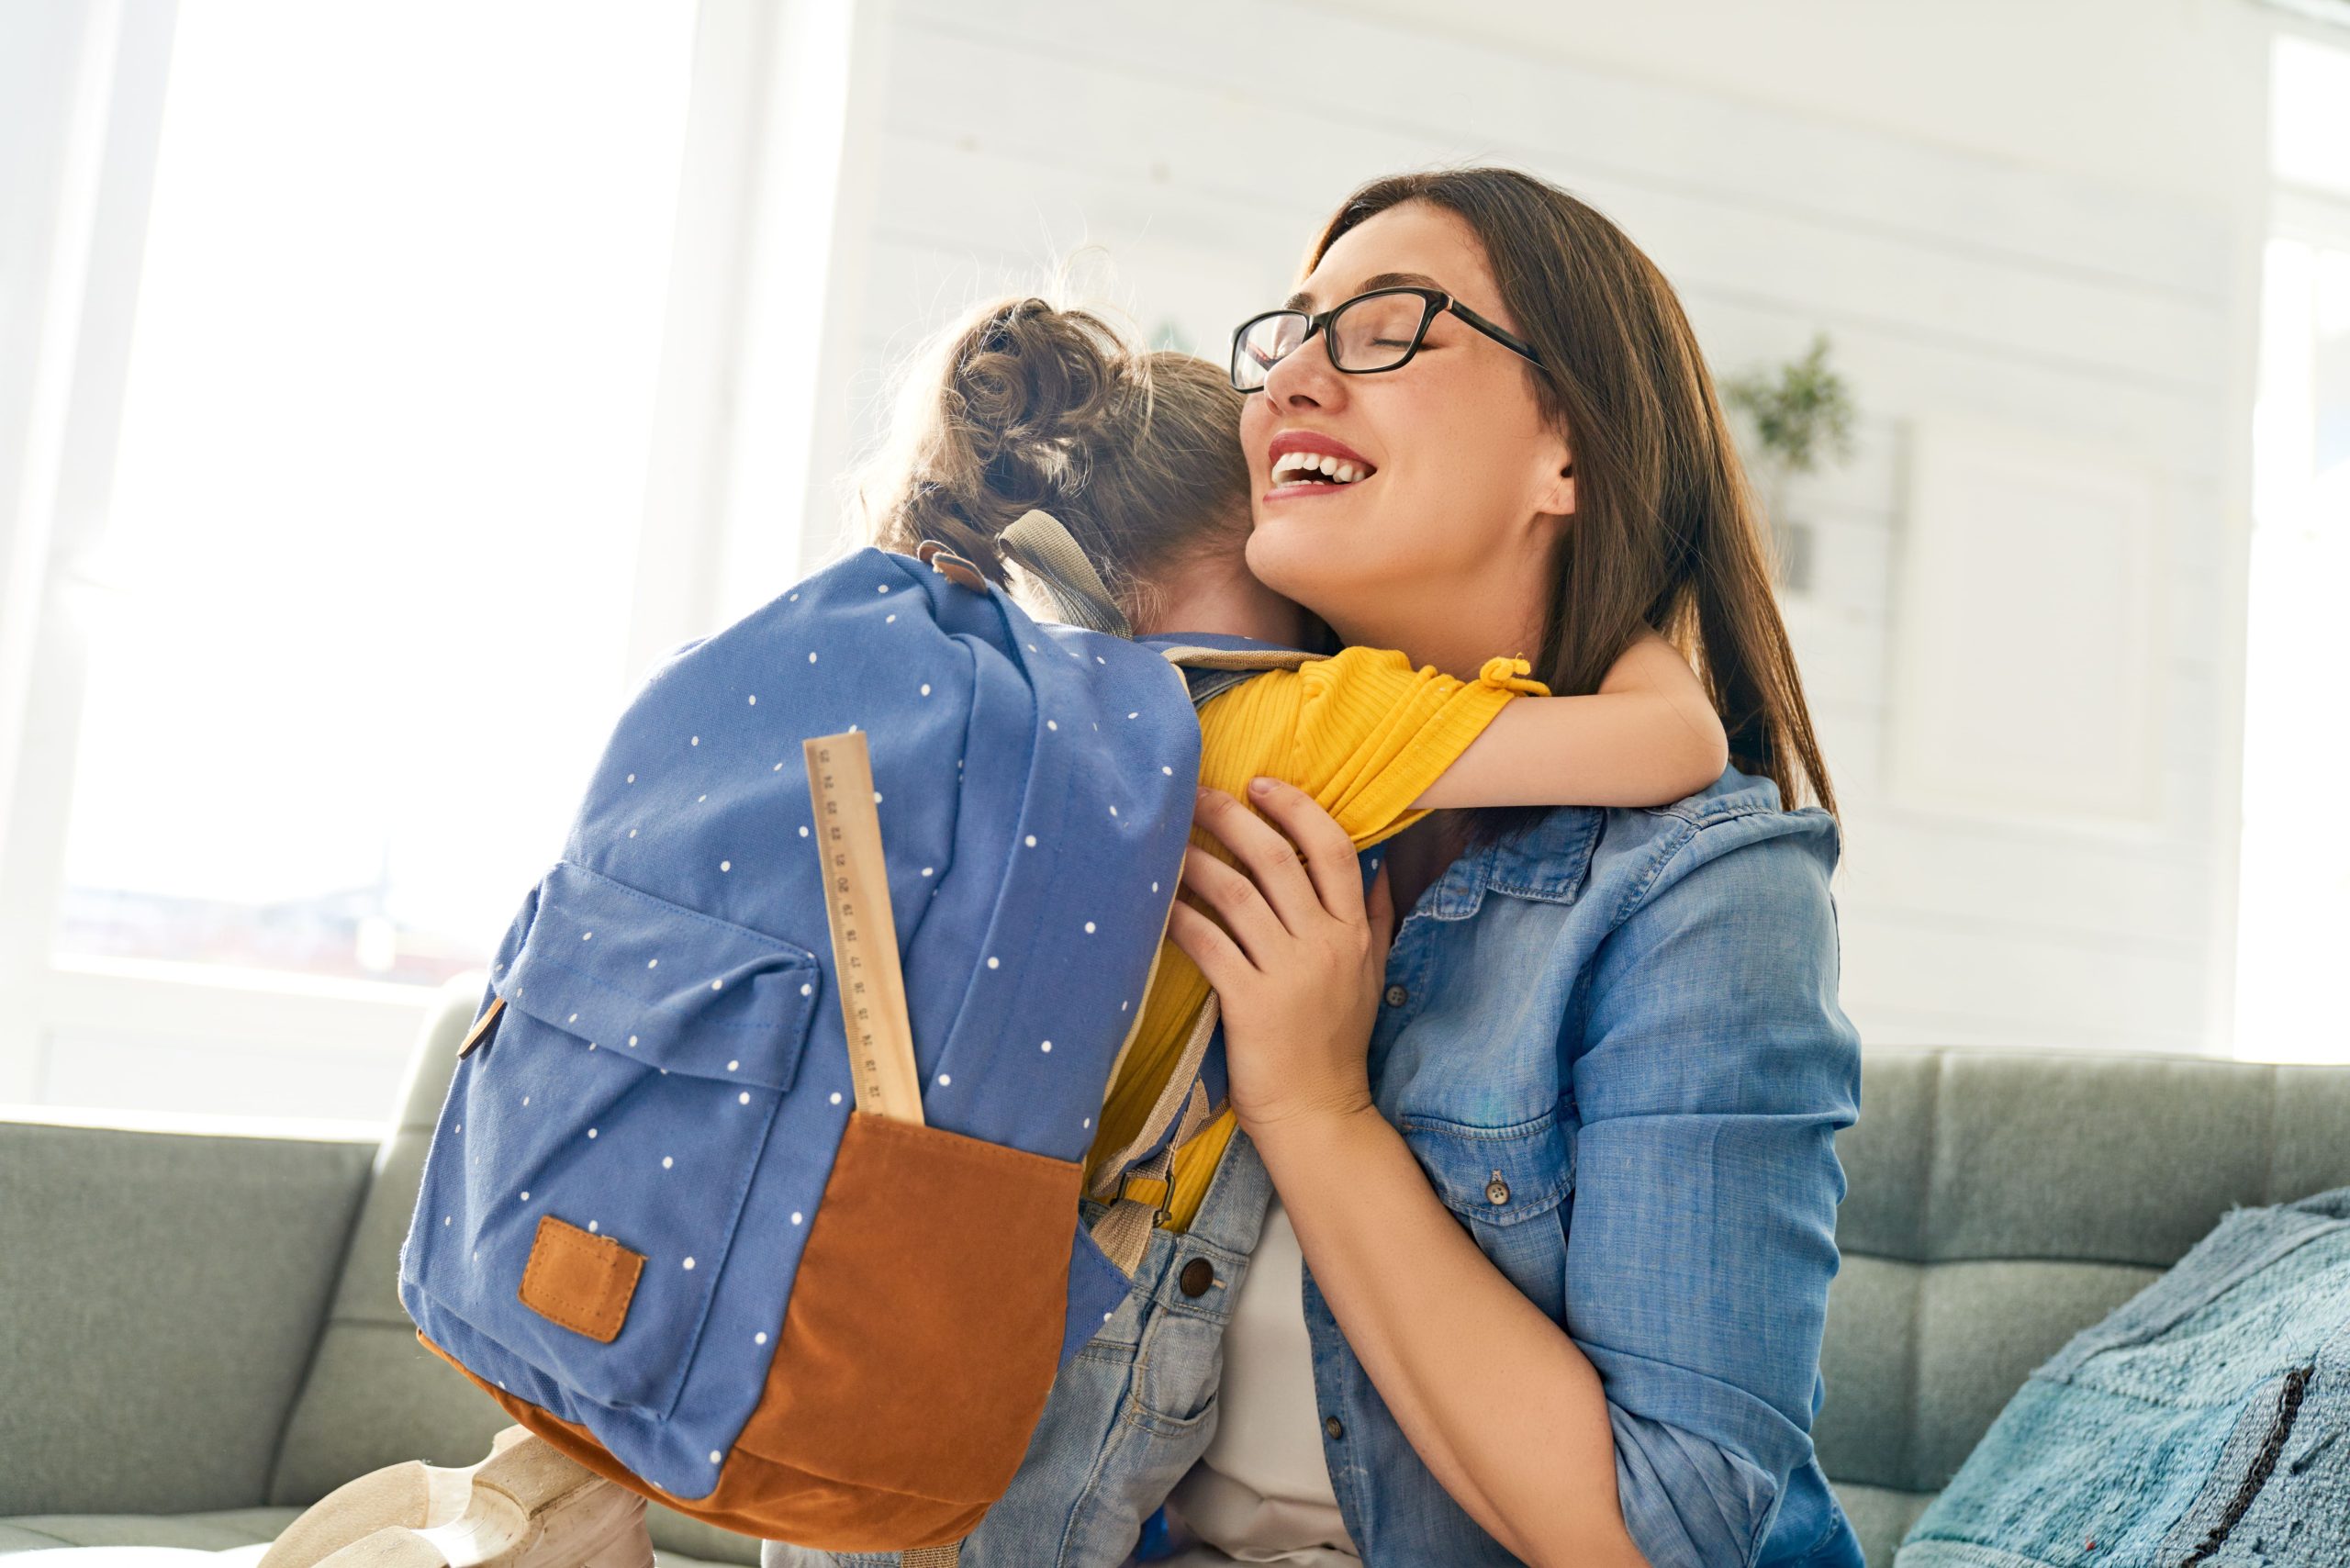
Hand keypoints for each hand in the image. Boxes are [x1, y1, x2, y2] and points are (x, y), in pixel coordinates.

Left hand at [1167, 778, 1397, 1138]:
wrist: (1319, 1112)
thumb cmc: (1337, 1042)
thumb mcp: (1372, 975)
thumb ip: (1375, 918)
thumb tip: (1380, 866)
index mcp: (1353, 931)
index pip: (1334, 849)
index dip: (1297, 808)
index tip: (1260, 784)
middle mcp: (1324, 944)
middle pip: (1277, 859)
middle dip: (1233, 817)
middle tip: (1197, 795)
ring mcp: (1288, 973)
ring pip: (1237, 894)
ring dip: (1197, 861)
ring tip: (1168, 840)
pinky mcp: (1250, 1003)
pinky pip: (1208, 943)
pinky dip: (1180, 917)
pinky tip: (1157, 901)